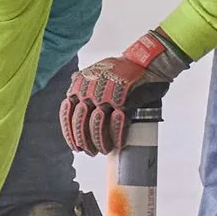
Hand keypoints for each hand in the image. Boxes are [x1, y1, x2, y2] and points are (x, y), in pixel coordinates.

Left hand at [61, 29, 189, 154]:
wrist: (149, 62)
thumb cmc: (124, 71)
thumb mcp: (98, 70)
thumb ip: (84, 81)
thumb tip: (70, 91)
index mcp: (81, 83)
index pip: (67, 111)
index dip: (70, 132)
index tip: (75, 146)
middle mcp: (91, 89)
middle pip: (81, 121)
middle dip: (84, 141)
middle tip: (90, 153)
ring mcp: (108, 95)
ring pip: (97, 125)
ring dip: (100, 142)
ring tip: (104, 150)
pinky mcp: (125, 100)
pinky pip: (117, 124)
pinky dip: (117, 137)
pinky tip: (119, 144)